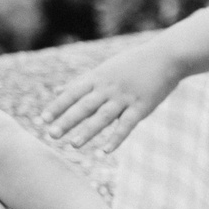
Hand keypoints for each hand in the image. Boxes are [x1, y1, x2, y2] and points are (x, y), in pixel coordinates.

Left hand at [40, 42, 185, 153]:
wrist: (166, 57)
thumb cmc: (132, 63)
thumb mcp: (103, 69)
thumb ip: (80, 82)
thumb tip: (56, 91)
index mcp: (98, 77)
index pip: (73, 93)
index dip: (57, 106)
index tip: (42, 119)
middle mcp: (108, 87)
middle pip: (84, 106)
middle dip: (66, 121)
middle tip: (51, 134)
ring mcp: (125, 98)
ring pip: (103, 117)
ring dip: (88, 132)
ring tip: (73, 144)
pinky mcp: (142, 107)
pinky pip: (127, 125)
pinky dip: (116, 138)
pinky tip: (105, 151)